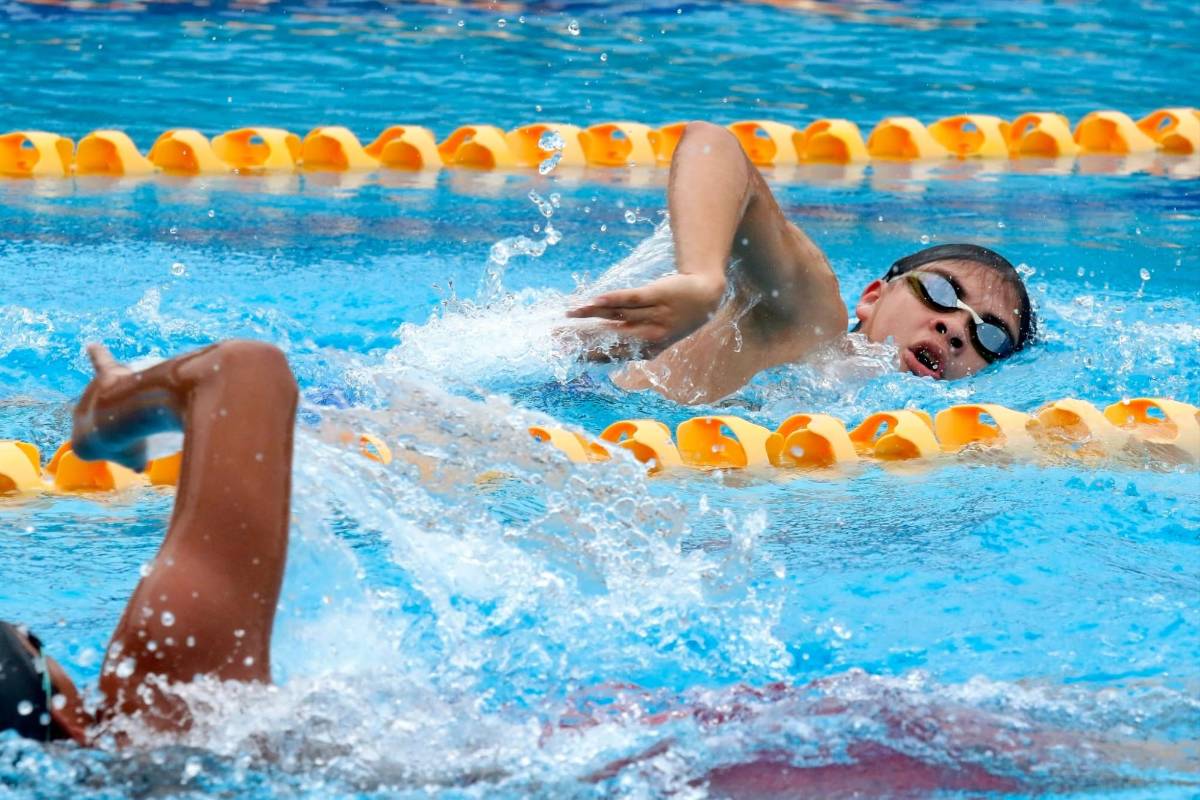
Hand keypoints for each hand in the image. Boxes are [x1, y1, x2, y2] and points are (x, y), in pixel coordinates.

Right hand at [72, 344, 180, 470]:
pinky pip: (100, 362)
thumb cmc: (126, 442)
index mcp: (82, 438)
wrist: (124, 419)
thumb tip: (140, 468)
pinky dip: (97, 354)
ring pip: (113, 394)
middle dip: (123, 421)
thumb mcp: (133, 458)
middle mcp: (82, 412)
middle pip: (108, 415)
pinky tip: (93, 346)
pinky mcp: (108, 376)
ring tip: (140, 403)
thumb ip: (136, 461)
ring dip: (127, 398)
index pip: (101, 442)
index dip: (117, 444)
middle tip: (140, 425)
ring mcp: (94, 393)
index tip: (129, 444)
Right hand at [566, 272, 725, 349]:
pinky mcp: (657, 295)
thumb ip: (633, 344)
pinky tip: (593, 300)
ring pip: (617, 317)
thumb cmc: (676, 318)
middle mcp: (650, 335)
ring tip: (569, 316)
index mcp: (648, 350)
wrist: (705, 297)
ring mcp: (654, 315)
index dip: (589, 355)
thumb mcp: (658, 337)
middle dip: (583, 338)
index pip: (614, 354)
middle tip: (560, 338)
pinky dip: (611, 300)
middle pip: (611, 337)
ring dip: (591, 316)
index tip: (568, 355)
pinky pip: (630, 298)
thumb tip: (603, 351)